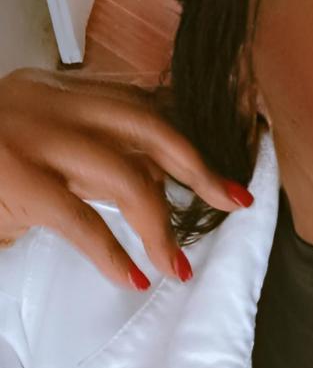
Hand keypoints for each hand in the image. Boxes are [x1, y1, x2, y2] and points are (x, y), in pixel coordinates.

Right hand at [0, 68, 252, 288]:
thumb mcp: (33, 147)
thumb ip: (85, 160)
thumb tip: (148, 191)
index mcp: (56, 89)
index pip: (139, 105)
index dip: (187, 138)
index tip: (225, 165)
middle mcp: (50, 102)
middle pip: (149, 126)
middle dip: (199, 166)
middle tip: (235, 202)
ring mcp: (32, 137)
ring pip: (125, 174)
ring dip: (160, 223)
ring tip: (176, 265)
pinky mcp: (15, 176)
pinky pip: (80, 218)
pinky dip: (112, 252)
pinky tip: (132, 278)